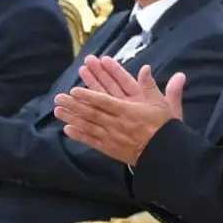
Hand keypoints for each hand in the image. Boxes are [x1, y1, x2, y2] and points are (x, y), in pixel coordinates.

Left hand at [53, 59, 184, 164]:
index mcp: (129, 111)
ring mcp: (112, 137)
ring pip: (89, 126)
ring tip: (57, 111)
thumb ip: (151, 86)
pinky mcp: (111, 149)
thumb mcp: (162, 104)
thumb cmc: (165, 128)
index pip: (104, 102)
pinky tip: (68, 129)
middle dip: (74, 105)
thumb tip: (146, 67)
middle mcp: (118, 124)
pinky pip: (92, 141)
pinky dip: (80, 136)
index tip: (74, 90)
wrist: (165, 155)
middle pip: (92, 113)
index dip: (88, 96)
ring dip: (72, 118)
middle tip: (58, 98)